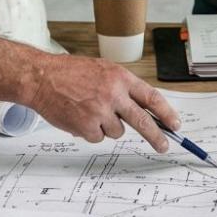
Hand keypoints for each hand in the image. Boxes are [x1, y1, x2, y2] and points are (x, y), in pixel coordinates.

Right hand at [25, 52, 182, 148]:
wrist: (41, 77)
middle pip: (142, 121)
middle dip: (156, 136)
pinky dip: (90, 131)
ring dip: (107, 126)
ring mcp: (100, 111)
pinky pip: (98, 137)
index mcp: (120, 77)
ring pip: (117, 131)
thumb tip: (142, 107)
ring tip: (89, 111)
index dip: (166, 113)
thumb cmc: (69, 72)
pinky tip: (79, 117)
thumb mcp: (102, 70)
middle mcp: (113, 94)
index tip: (174, 124)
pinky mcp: (87, 126)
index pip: (151, 97)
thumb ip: (122, 86)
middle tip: (164, 145)